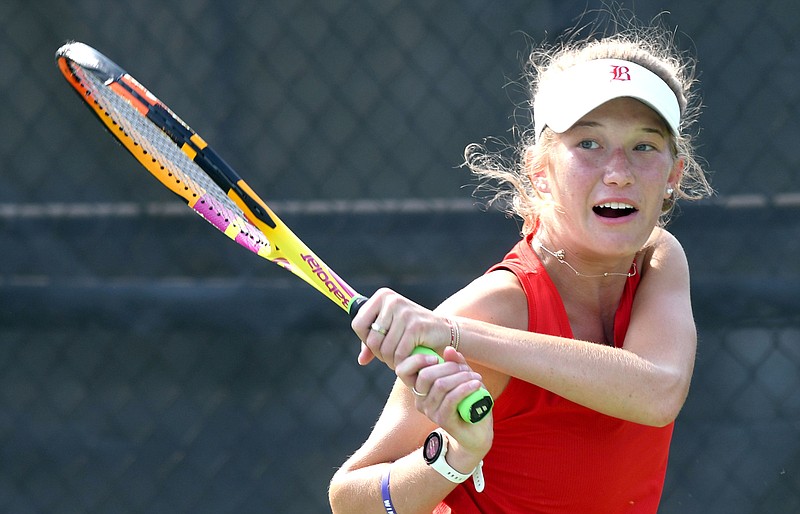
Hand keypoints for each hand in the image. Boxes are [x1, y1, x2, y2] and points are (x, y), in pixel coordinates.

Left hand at [351, 288, 450, 368]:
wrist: (445, 331)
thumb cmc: (414, 332)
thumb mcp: (390, 332)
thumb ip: (372, 344)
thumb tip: (361, 360)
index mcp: (382, 296)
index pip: (357, 324)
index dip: (365, 340)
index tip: (378, 345)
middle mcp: (392, 300)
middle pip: (371, 339)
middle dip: (380, 354)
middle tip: (391, 357)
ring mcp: (404, 312)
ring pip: (385, 349)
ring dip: (391, 361)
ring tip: (400, 359)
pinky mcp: (416, 326)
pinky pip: (399, 353)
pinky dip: (402, 362)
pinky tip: (409, 360)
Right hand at [397, 346, 492, 461]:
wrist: (477, 431)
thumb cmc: (468, 402)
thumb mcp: (462, 377)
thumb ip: (455, 363)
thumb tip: (448, 349)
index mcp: (420, 388)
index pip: (403, 371)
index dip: (416, 360)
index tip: (436, 356)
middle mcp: (420, 400)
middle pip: (426, 375)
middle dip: (449, 367)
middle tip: (466, 369)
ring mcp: (430, 411)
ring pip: (441, 385)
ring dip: (462, 377)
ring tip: (476, 378)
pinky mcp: (442, 420)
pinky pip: (451, 398)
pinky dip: (465, 388)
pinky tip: (477, 385)